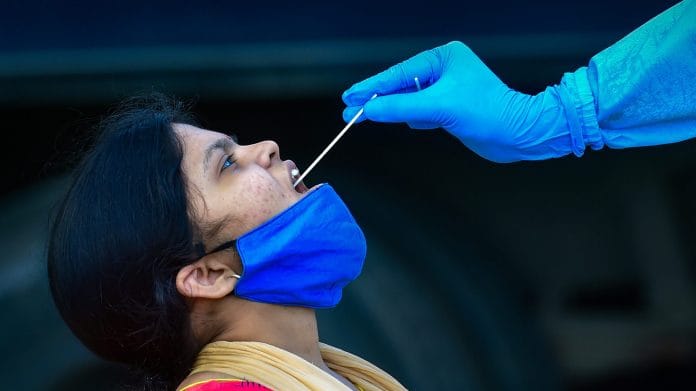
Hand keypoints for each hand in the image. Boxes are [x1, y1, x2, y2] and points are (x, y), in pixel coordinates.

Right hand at [342, 41, 573, 162]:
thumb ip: (401, 107)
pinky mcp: (450, 109)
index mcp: (444, 58)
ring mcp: (447, 90)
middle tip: (349, 111)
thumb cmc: (489, 113)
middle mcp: (444, 70)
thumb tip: (370, 109)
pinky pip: (420, 112)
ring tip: (363, 116)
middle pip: (401, 86)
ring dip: (392, 110)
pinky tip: (404, 121)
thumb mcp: (439, 107)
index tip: (350, 97)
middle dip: (377, 99)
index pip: (399, 74)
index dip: (372, 87)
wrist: (519, 134)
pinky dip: (411, 118)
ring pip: (409, 100)